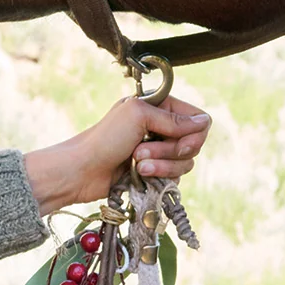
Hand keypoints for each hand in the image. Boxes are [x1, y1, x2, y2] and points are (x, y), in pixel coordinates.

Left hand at [22, 94, 211, 216]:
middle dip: (171, 151)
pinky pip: (175, 177)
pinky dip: (159, 176)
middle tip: (142, 152)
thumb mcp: (139, 117)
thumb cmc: (103, 139)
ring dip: (162, 165)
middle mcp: (160, 127)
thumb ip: (173, 119)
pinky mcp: (154, 172)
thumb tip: (204, 122)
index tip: (179, 140)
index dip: (194, 133)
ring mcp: (158, 151)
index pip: (198, 119)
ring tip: (137, 164)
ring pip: (185, 162)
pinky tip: (138, 175)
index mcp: (159, 107)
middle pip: (194, 143)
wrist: (80, 171)